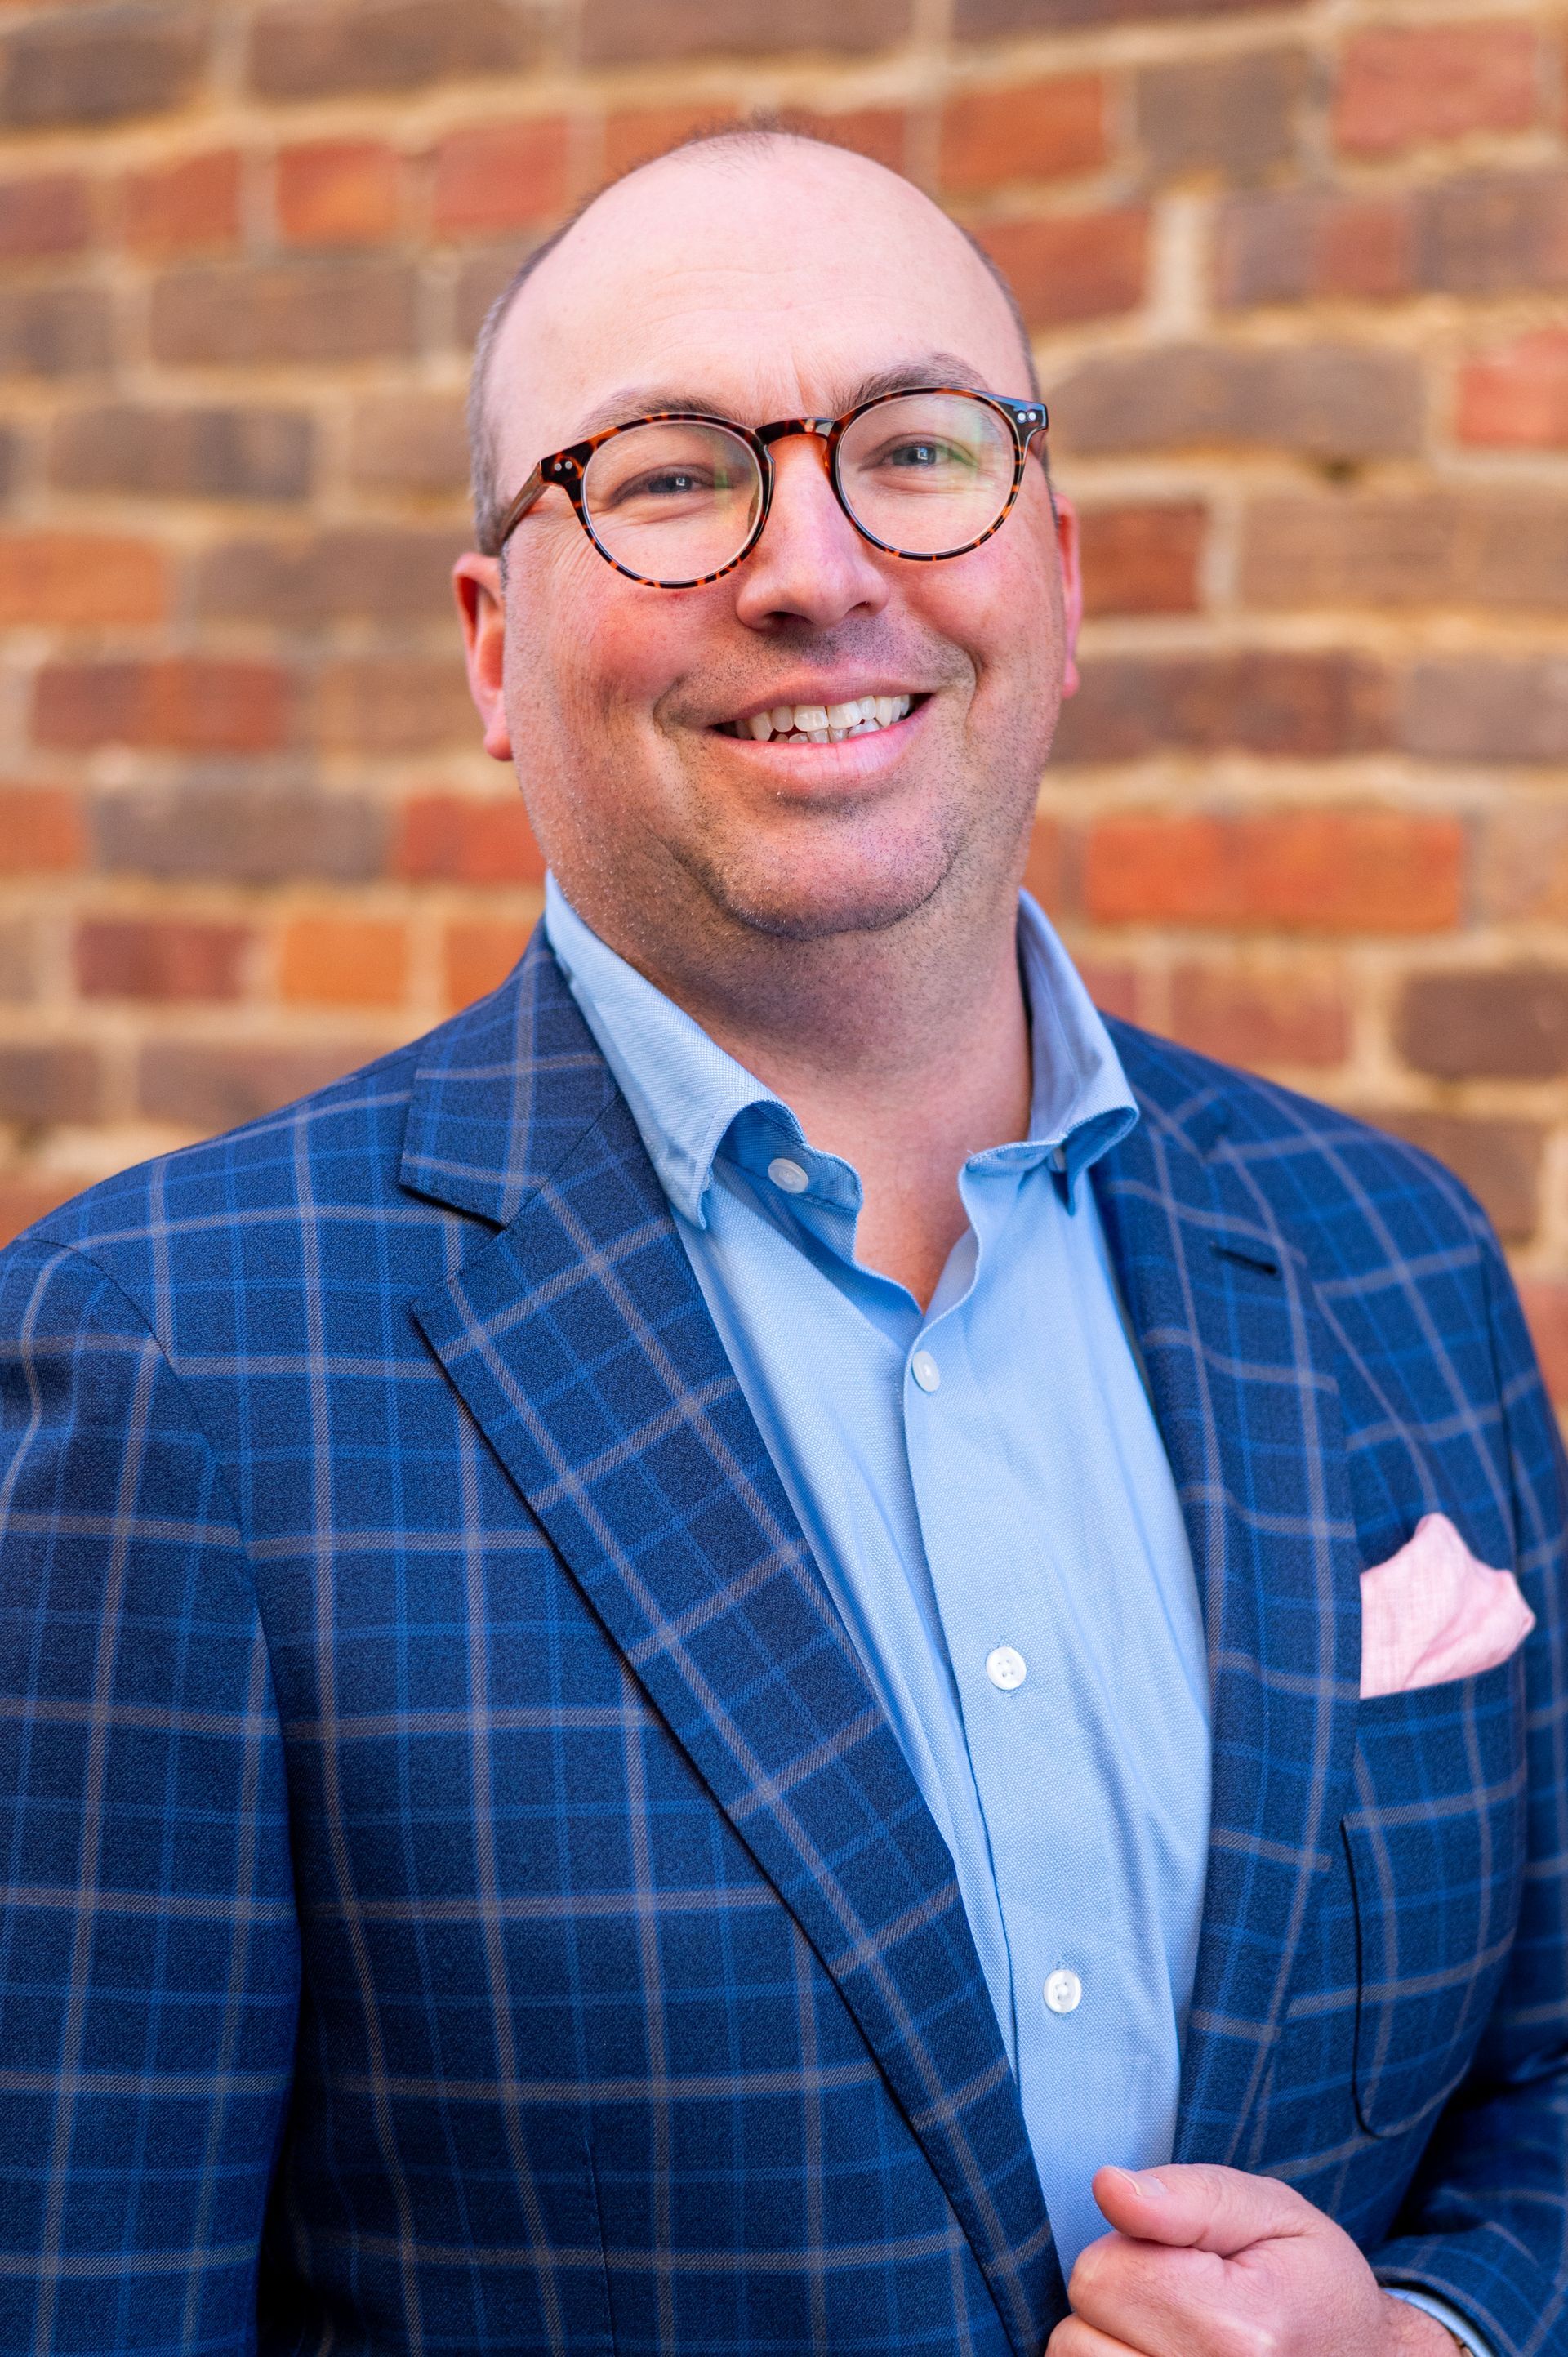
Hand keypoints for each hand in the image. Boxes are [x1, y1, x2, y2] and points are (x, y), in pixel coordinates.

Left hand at [1044, 2163, 1459, 2354]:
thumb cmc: (1311, 2285)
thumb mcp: (1270, 2213)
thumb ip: (1186, 2196)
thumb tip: (1108, 2186)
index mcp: (1239, 2333)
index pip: (1100, 2276)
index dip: (1129, 2253)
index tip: (1182, 2262)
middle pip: (1077, 2337)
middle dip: (1116, 2306)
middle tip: (1179, 2304)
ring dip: (1109, 2346)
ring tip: (1170, 2336)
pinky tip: (1156, 2355)